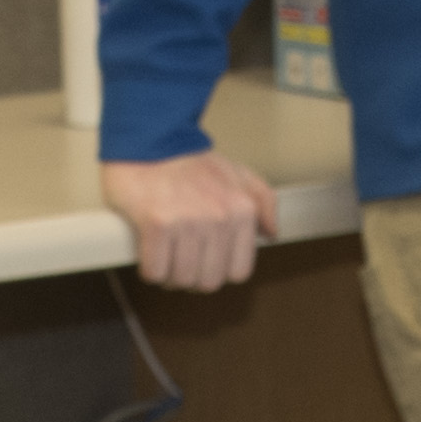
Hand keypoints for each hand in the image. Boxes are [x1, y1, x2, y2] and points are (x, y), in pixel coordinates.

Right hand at [101, 148, 274, 292]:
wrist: (149, 140)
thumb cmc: (190, 162)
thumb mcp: (237, 174)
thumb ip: (263, 201)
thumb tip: (271, 233)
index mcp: (242, 211)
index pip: (238, 272)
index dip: (218, 271)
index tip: (204, 261)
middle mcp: (219, 218)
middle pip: (209, 281)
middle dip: (192, 277)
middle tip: (180, 260)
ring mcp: (188, 222)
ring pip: (181, 280)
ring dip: (169, 275)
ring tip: (164, 256)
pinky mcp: (157, 224)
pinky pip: (155, 271)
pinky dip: (150, 269)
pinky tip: (149, 253)